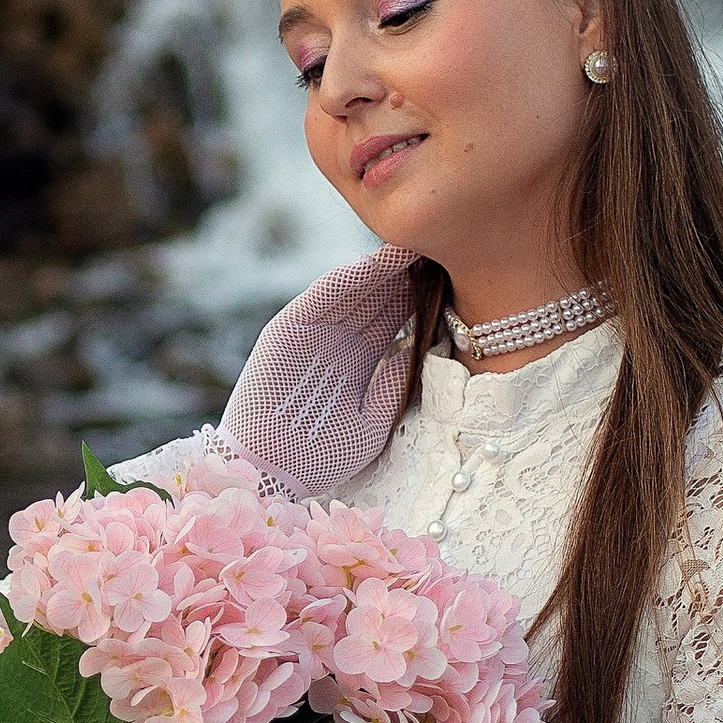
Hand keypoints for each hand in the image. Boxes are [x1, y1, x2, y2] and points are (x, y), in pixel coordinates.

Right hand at [219, 251, 422, 497]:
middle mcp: (335, 343)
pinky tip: (375, 264)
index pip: (392, 319)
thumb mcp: (373, 421)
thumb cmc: (321, 458)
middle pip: (376, 298)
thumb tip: (424, 346)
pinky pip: (320, 298)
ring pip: (352, 291)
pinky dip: (346, 280)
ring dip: (381, 269)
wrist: (270, 476)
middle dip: (405, 274)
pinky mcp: (285, 331)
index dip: (419, 296)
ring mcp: (310, 335)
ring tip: (414, 246)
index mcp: (356, 363)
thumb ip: (394, 383)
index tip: (452, 274)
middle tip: (440, 246)